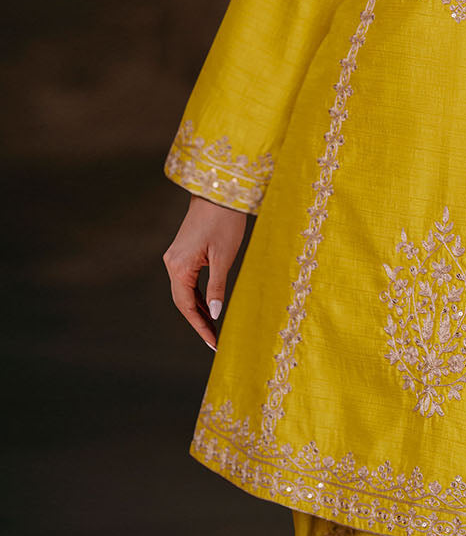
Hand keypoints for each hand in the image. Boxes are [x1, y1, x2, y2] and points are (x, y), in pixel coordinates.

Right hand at [163, 195, 246, 349]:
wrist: (219, 192)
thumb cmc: (224, 221)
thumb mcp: (224, 257)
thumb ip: (216, 287)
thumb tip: (214, 313)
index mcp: (179, 267)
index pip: (187, 307)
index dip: (200, 327)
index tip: (213, 343)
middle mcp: (172, 263)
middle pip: (183, 301)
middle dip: (198, 321)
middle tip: (215, 340)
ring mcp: (175, 256)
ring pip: (184, 291)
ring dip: (197, 309)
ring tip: (214, 328)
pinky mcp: (183, 251)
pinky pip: (187, 280)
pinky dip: (197, 294)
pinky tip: (208, 305)